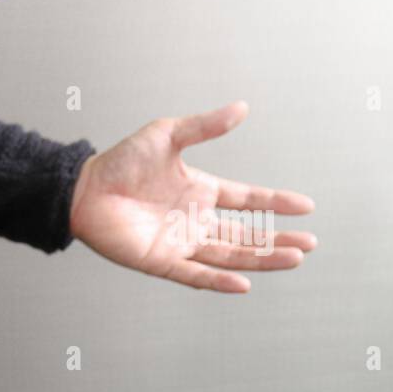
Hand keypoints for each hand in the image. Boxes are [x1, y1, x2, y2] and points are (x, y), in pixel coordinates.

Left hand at [69, 102, 314, 292]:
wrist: (82, 188)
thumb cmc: (121, 161)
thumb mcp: (166, 135)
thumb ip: (204, 126)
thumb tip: (242, 107)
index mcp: (200, 190)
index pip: (247, 199)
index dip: (276, 202)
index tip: (307, 206)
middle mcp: (195, 219)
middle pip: (247, 233)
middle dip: (279, 239)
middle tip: (310, 244)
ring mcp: (181, 242)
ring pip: (230, 255)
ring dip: (262, 259)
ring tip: (294, 259)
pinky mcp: (161, 260)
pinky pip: (196, 274)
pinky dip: (220, 281)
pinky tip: (244, 283)